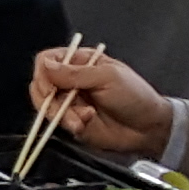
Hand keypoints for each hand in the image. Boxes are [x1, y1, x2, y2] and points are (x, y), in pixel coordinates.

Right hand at [31, 45, 173, 158]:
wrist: (148, 128)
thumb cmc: (134, 95)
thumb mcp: (107, 77)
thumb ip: (74, 73)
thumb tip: (44, 64)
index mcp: (79, 62)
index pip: (46, 61)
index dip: (43, 74)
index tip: (50, 88)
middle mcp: (70, 81)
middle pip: (40, 85)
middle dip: (49, 100)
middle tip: (62, 108)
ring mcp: (70, 103)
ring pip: (46, 107)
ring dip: (62, 115)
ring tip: (83, 119)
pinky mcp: (72, 122)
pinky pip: (58, 124)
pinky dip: (70, 124)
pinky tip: (86, 124)